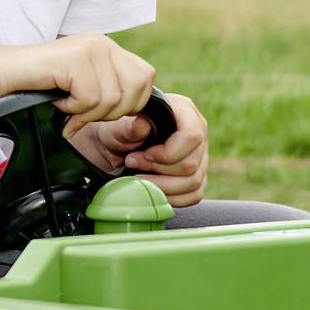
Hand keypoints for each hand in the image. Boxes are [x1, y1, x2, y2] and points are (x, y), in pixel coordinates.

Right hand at [9, 32, 154, 126]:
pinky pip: (90, 98)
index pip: (146, 77)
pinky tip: (57, 100)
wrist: (0, 74)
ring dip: (86, 112)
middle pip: (136, 89)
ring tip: (65, 103)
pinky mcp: (75, 58)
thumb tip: (143, 118)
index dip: (131, 102)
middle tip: (82, 111)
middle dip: (111, 112)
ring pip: (112, 98)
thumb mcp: (82, 88)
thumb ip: (110, 91)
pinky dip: (72, 109)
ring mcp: (90, 47)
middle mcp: (103, 43)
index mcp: (108, 48)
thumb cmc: (38, 86)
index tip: (101, 111)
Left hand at [74, 91, 207, 206]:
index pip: (191, 136)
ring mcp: (200, 155)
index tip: (144, 155)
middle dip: (159, 171)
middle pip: (191, 164)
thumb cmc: (114, 132)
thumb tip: (142, 125)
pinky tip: (152, 190)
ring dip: (162, 187)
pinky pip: (193, 195)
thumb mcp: (114, 128)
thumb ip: (127, 126)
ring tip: (139, 177)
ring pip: (193, 182)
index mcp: (184, 111)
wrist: (109, 149)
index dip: (168, 153)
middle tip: (133, 164)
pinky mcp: (196, 176)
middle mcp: (197, 132)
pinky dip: (171, 198)